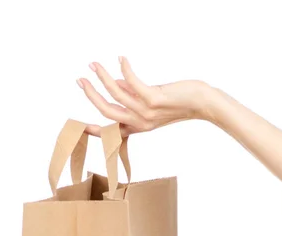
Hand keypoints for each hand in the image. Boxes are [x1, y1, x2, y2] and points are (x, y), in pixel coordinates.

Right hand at [76, 56, 212, 136]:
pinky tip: (121, 58)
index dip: (95, 130)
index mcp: (139, 126)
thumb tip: (114, 82)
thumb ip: (132, 94)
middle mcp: (141, 122)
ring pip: (116, 94)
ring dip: (102, 77)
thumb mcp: (152, 101)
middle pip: (107, 111)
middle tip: (80, 80)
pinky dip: (124, 69)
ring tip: (94, 64)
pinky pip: (132, 82)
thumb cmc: (178, 100)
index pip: (113, 131)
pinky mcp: (154, 100)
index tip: (80, 126)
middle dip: (91, 95)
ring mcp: (147, 112)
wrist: (201, 103)